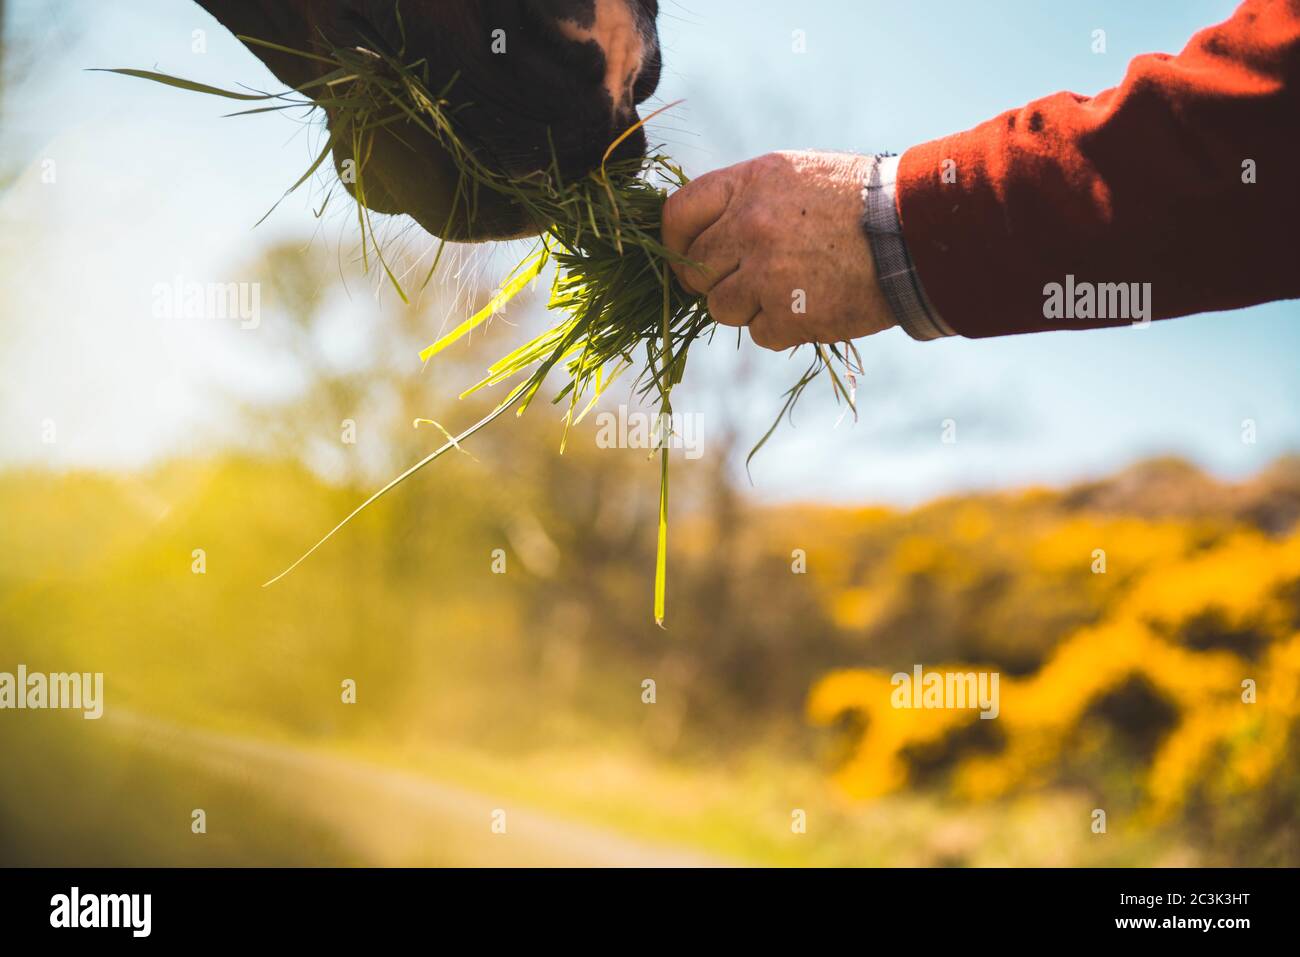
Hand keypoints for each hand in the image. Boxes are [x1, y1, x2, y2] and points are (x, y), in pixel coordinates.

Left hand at [661, 150, 894, 350]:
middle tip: (745, 279)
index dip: (676, 243)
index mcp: (748, 184)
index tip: (689, 256)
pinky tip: (810, 304)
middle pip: (695, 270)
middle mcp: (749, 226)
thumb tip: (700, 232)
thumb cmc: (854, 201)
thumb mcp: (793, 176)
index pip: (677, 215)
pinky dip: (779, 327)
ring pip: (720, 307)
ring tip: (785, 289)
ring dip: (746, 306)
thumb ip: (743, 199)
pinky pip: (758, 333)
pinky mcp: (789, 315)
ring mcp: (767, 273)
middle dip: (713, 280)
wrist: (915, 231)